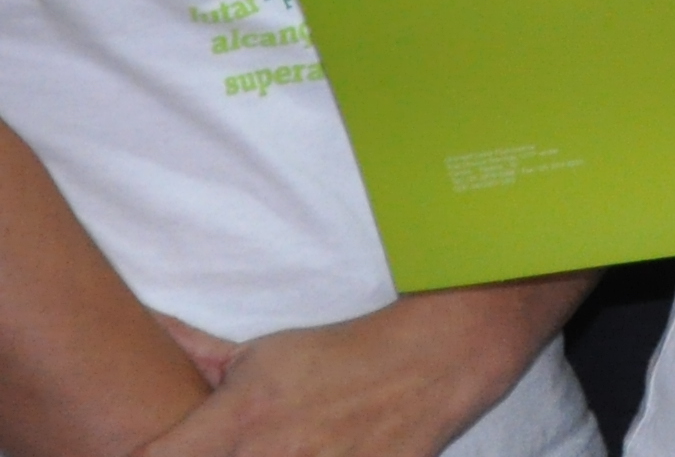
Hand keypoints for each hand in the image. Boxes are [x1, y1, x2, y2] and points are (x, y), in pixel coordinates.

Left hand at [132, 297, 529, 455]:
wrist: (434, 361)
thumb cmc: (339, 354)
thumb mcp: (265, 352)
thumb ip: (198, 355)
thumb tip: (145, 326)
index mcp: (239, 421)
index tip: (144, 451)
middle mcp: (268, 456)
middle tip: (227, 446)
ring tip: (281, 445)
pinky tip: (317, 453)